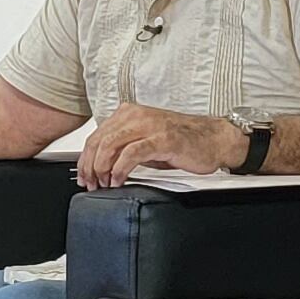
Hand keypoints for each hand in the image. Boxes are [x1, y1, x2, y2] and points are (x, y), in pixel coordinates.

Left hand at [76, 103, 246, 188]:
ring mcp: (150, 126)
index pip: (96, 136)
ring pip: (111, 145)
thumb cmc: (182, 142)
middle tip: (91, 184)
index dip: (85, 159)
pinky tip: (119, 180)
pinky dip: (120, 169)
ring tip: (104, 184)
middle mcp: (136, 115)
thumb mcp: (145, 142)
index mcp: (129, 114)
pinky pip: (132, 153)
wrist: (215, 139)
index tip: (84, 177)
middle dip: (90, 166)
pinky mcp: (163, 139)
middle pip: (99, 141)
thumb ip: (123, 148)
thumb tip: (100, 166)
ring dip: (102, 168)